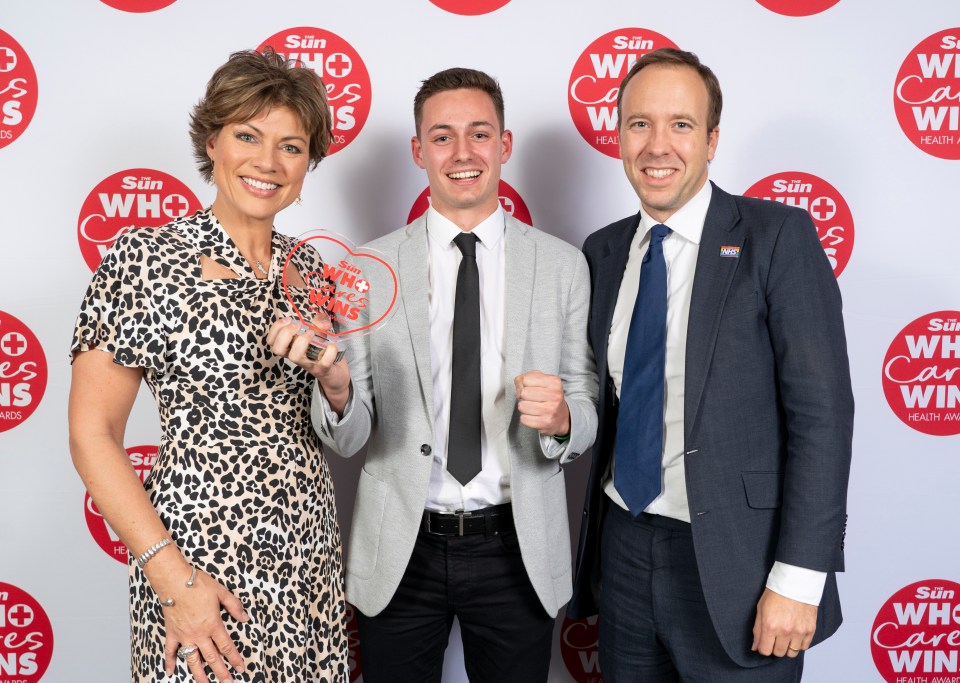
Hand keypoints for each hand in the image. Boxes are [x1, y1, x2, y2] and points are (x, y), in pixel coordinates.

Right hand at [158, 566, 248, 681]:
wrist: (174, 580)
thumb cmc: (197, 584)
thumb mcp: (221, 592)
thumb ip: (234, 606)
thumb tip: (245, 617)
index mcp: (213, 625)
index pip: (227, 647)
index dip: (235, 659)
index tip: (241, 669)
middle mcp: (199, 634)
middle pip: (212, 658)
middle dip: (221, 672)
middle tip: (228, 682)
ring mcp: (184, 635)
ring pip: (192, 660)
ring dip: (199, 674)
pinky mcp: (171, 633)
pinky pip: (170, 651)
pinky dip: (169, 662)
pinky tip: (170, 672)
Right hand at [267, 316, 350, 413]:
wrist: (337, 374)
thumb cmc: (323, 352)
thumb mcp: (319, 334)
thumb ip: (318, 324)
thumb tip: (322, 321)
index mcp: (291, 348)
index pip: (271, 341)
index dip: (276, 328)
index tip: (288, 319)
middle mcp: (297, 357)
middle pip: (278, 349)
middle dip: (285, 334)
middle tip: (298, 326)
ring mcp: (309, 364)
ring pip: (295, 357)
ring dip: (302, 341)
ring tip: (311, 333)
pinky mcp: (323, 370)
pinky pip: (324, 362)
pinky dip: (330, 351)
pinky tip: (332, 344)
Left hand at [514, 370, 570, 436]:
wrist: (561, 418)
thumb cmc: (549, 397)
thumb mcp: (543, 381)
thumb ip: (528, 377)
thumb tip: (518, 382)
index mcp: (554, 382)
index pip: (526, 380)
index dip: (523, 384)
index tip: (530, 388)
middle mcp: (555, 396)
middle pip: (523, 393)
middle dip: (523, 396)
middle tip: (530, 399)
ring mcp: (550, 410)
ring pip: (522, 406)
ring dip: (524, 407)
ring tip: (532, 407)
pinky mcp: (545, 423)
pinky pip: (523, 419)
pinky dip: (526, 418)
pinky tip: (534, 415)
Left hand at [751, 588, 816, 657]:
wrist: (795, 583)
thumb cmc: (775, 594)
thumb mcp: (760, 609)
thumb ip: (757, 630)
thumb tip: (755, 647)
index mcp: (770, 626)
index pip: (765, 651)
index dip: (763, 648)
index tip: (764, 643)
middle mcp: (785, 631)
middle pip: (779, 653)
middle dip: (775, 647)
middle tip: (775, 638)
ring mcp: (799, 631)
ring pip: (792, 653)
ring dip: (787, 647)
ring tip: (786, 636)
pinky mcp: (810, 630)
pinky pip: (804, 647)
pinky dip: (799, 643)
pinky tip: (795, 634)